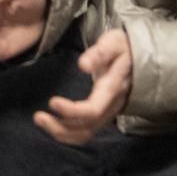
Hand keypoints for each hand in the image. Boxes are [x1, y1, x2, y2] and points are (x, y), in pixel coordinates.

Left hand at [33, 29, 132, 144]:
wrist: (139, 56)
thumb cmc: (123, 47)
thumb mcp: (114, 42)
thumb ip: (99, 52)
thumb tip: (82, 65)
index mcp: (112, 89)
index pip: (93, 110)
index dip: (72, 111)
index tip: (52, 102)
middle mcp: (111, 106)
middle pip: (87, 127)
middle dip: (60, 127)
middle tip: (37, 117)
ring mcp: (108, 113)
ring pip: (86, 133)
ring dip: (61, 133)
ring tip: (40, 121)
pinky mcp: (103, 114)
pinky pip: (86, 131)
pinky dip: (67, 132)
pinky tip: (52, 123)